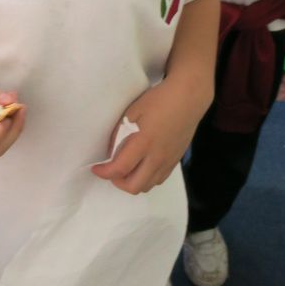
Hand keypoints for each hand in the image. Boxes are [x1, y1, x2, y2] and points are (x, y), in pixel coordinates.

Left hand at [91, 80, 198, 194]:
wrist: (188, 99)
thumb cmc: (158, 101)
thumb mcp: (132, 112)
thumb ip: (120, 134)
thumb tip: (112, 153)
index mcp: (143, 142)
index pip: (120, 169)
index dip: (104, 173)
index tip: (96, 169)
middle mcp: (156, 157)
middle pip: (133, 186)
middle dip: (117, 182)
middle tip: (111, 170)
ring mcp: (168, 161)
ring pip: (147, 186)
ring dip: (133, 182)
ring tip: (126, 169)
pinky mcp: (175, 161)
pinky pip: (158, 180)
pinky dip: (146, 178)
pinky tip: (142, 166)